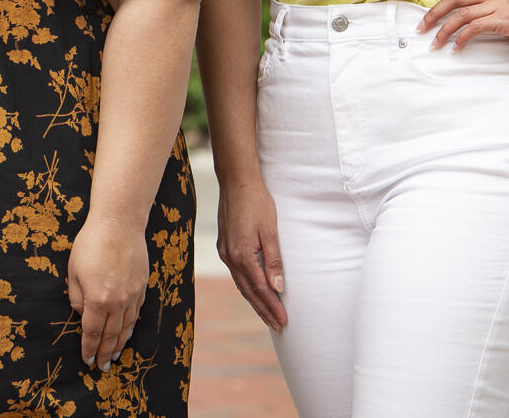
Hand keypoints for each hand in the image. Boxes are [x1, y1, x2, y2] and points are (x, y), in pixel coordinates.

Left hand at [66, 214, 146, 369]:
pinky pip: (136, 313)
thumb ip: (76, 297)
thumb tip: (81, 314)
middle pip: (111, 335)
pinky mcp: (142, 287)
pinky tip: (126, 332)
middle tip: (101, 367)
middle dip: (104, 353)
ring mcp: (132, 295)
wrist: (119, 223)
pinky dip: (130, 327)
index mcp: (97, 299)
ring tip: (113, 356)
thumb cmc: (91, 243)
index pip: (91, 332)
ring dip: (119, 344)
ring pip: (126, 327)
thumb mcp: (74, 270)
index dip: (88, 348)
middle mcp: (117, 301)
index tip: (86, 360)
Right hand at [217, 180, 286, 330]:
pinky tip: (254, 291)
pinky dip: (247, 287)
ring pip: (241, 284)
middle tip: (278, 327)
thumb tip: (278, 287)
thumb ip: (273, 260)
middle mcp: (230, 257)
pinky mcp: (224, 246)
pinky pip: (237, 274)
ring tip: (268, 315)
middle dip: (264, 310)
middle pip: (249, 291)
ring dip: (255, 301)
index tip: (284, 321)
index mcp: (242, 254)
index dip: (273, 306)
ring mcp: (224, 251)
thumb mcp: (270, 230)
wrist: (236, 182)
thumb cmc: (257, 202)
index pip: (260, 289)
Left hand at [421, 0, 508, 58]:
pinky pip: (475, 28)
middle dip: (433, 12)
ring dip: (444, 30)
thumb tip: (457, 11)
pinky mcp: (505, 21)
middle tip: (421, 26)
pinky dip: (462, 38)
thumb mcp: (503, 5)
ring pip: (461, 14)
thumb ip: (485, 2)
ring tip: (435, 43)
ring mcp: (500, 5)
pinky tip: (457, 47)